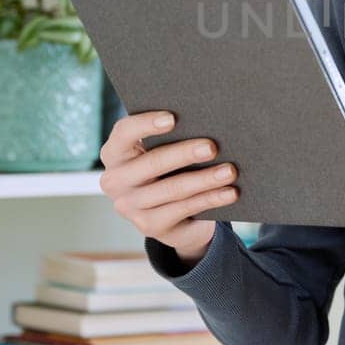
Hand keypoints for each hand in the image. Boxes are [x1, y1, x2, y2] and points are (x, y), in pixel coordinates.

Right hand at [98, 110, 238, 259]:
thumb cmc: (170, 168)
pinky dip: (210, 199)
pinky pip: (184, 209)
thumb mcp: (163, 151)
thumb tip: (207, 123)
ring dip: (204, 179)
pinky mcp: (148, 226)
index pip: (123, 133)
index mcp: (114, 153)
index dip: (146, 124)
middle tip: (212, 147)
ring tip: (230, 171)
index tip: (173, 118)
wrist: (173, 215)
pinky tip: (230, 192)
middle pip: (152, 163)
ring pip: (172, 189)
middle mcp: (114, 180)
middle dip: (184, 153)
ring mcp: (128, 206)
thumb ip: (173, 136)